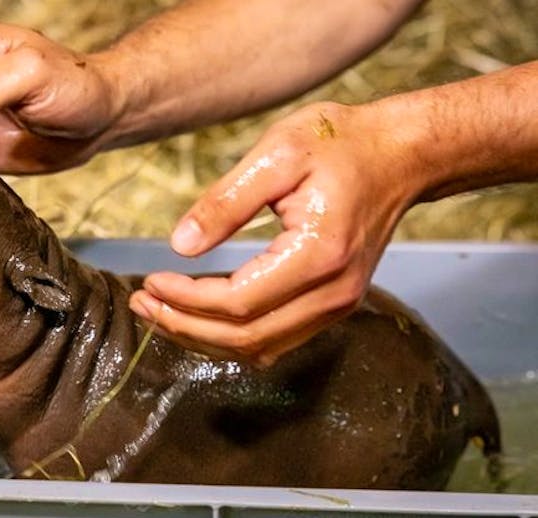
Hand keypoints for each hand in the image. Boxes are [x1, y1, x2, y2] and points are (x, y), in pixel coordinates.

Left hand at [129, 101, 425, 365]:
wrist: (402, 154)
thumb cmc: (341, 143)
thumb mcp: (277, 153)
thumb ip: (226, 201)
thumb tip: (180, 245)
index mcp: (319, 254)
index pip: (239, 302)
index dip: (187, 300)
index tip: (150, 280)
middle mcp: (333, 292)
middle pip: (246, 337)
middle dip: (185, 326)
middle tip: (141, 304)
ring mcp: (337, 305)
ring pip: (258, 348)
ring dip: (203, 337)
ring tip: (158, 312)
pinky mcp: (333, 305)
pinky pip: (274, 339)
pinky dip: (230, 336)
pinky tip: (197, 315)